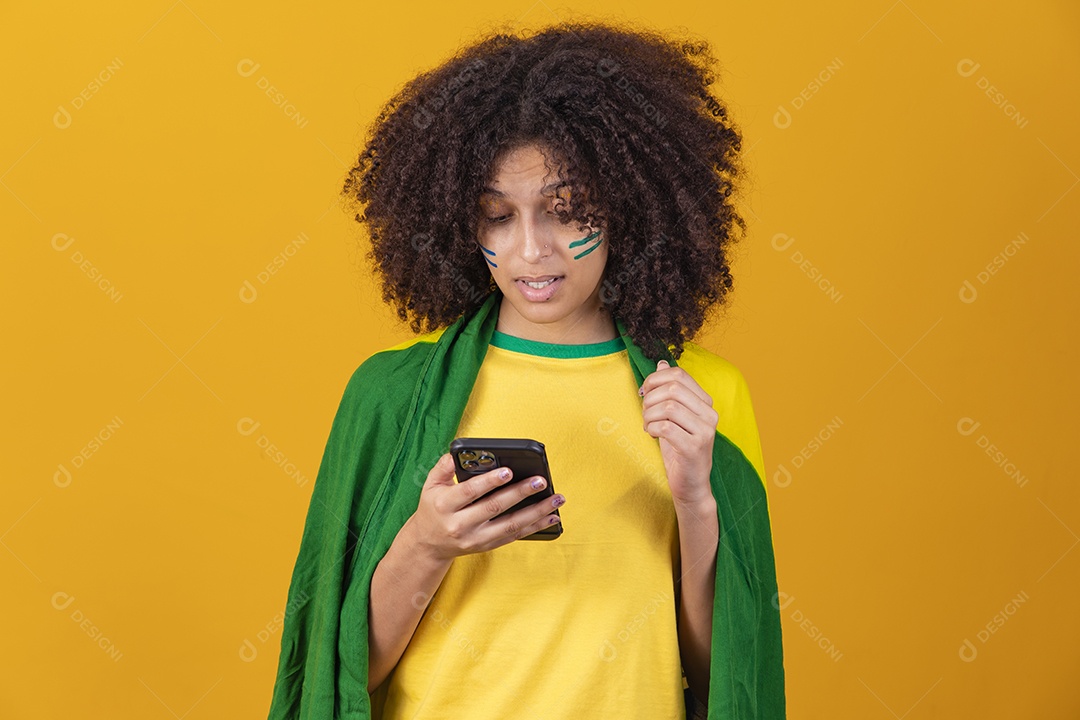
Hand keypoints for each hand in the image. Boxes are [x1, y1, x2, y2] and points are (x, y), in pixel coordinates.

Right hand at [406, 453, 564, 562]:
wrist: (429, 544)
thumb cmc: (433, 509)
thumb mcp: (429, 486)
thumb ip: (444, 468)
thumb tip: (457, 453)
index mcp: (445, 505)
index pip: (470, 492)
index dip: (490, 482)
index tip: (509, 471)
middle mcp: (460, 524)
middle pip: (495, 508)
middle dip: (520, 493)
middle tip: (540, 481)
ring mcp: (476, 538)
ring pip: (510, 525)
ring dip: (536, 513)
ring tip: (556, 499)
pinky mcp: (487, 546)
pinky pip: (514, 536)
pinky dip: (535, 527)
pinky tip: (551, 517)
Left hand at [640, 359, 717, 505]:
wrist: (691, 484)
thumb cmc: (679, 449)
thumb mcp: (673, 416)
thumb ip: (669, 391)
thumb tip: (661, 363)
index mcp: (705, 403)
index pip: (679, 374)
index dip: (655, 379)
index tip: (645, 392)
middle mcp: (710, 414)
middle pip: (672, 388)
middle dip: (650, 398)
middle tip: (645, 412)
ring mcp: (704, 431)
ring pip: (668, 406)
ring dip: (649, 415)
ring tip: (648, 425)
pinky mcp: (694, 447)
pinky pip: (666, 427)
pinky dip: (652, 429)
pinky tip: (652, 435)